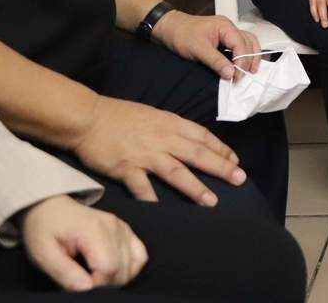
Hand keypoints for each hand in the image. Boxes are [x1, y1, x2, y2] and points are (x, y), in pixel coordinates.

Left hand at [21, 195, 147, 290]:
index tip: (78, 287)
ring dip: (116, 279)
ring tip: (95, 278)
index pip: (108, 268)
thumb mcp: (43, 253)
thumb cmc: (44, 230)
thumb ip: (64, 272)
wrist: (51, 207)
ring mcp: (123, 228)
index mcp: (94, 230)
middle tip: (82, 283)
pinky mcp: (126, 231)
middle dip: (104, 285)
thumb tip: (86, 289)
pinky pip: (140, 255)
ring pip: (133, 265)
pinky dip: (131, 269)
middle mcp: (114, 227)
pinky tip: (114, 273)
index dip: (96, 286)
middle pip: (122, 269)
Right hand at [72, 95, 246, 204]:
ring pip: (177, 171)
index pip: (203, 137)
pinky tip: (164, 211)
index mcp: (170, 123)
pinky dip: (153, 199)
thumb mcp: (152, 115)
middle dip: (221, 167)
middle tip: (240, 179)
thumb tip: (188, 140)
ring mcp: (145, 154)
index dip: (222, 149)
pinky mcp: (126, 168)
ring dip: (196, 187)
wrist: (88, 117)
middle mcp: (163, 138)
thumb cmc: (119, 115)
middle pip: (198, 154)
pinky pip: (142, 187)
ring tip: (212, 201)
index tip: (236, 161)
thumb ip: (170, 128)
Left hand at [151, 10, 260, 80]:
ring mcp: (227, 32)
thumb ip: (216, 61)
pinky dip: (244, 55)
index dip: (242, 61)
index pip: (241, 44)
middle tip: (241, 77)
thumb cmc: (182, 35)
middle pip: (249, 42)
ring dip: (250, 56)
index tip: (236, 76)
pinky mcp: (224, 38)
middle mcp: (229, 27)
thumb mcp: (198, 50)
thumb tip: (231, 73)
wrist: (169, 28)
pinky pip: (240, 45)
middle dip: (248, 60)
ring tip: (250, 71)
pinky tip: (242, 65)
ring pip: (248, 42)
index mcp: (225, 26)